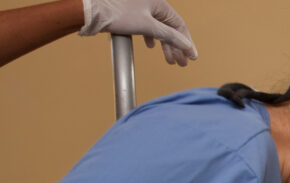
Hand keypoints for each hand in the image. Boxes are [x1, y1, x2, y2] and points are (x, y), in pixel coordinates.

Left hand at [79, 0, 196, 65]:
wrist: (89, 9)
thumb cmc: (115, 12)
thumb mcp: (148, 26)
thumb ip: (170, 37)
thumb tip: (186, 46)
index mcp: (158, 2)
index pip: (179, 26)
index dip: (187, 43)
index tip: (191, 57)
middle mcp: (150, 2)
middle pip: (169, 28)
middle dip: (175, 47)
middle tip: (181, 62)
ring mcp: (139, 7)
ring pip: (158, 28)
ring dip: (164, 45)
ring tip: (168, 59)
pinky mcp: (129, 13)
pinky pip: (146, 26)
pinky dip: (151, 37)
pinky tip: (150, 45)